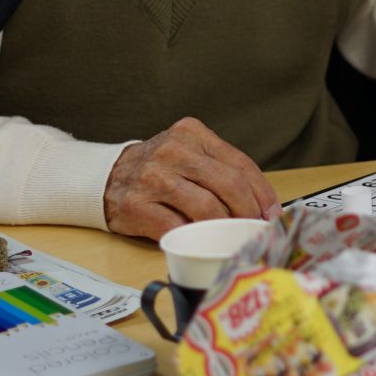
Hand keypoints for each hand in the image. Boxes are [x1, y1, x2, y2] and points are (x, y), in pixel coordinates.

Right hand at [103, 118, 279, 239]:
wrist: (104, 178)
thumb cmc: (157, 171)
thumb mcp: (187, 155)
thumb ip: (219, 170)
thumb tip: (262, 205)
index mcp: (191, 134)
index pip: (239, 163)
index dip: (262, 192)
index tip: (272, 211)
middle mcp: (172, 151)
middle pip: (228, 184)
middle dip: (249, 211)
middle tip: (256, 227)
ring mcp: (152, 178)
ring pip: (206, 208)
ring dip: (226, 227)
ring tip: (232, 236)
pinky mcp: (136, 206)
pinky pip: (177, 227)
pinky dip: (194, 238)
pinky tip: (202, 241)